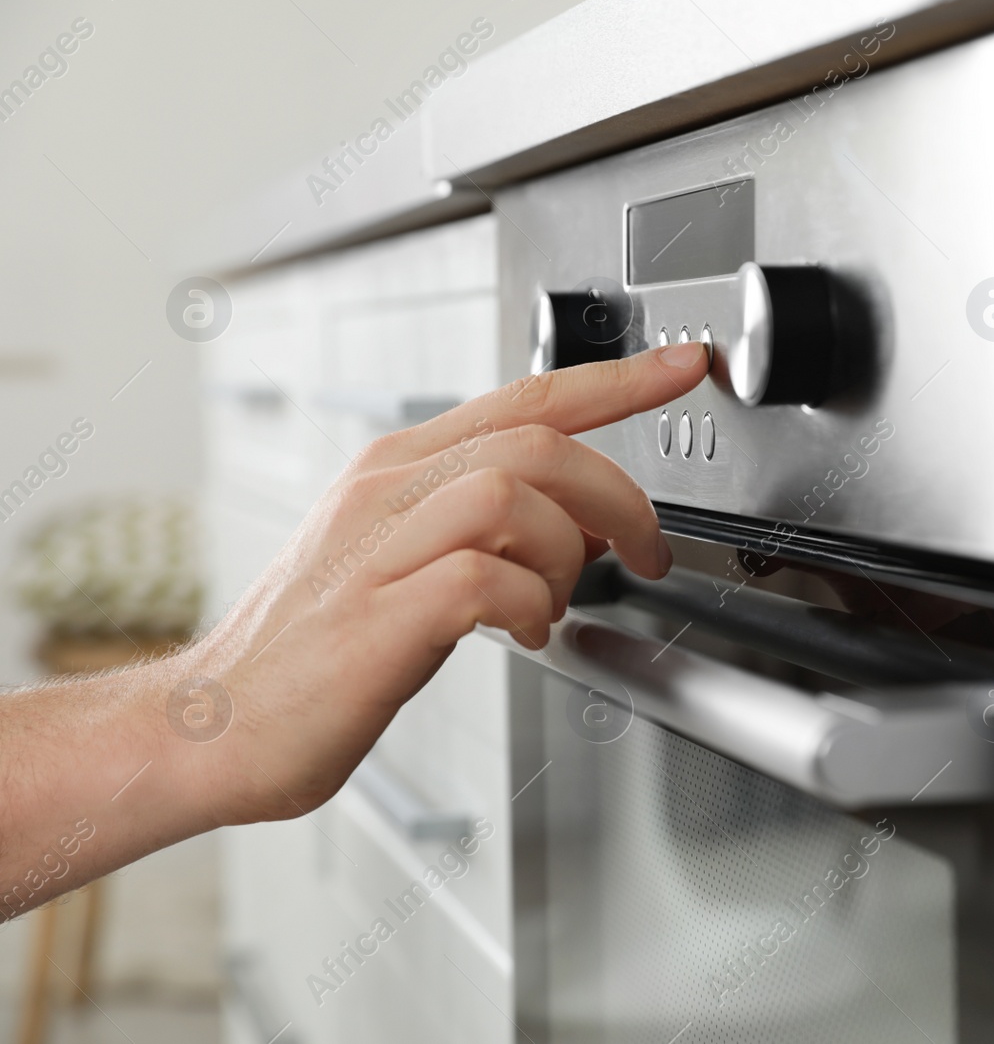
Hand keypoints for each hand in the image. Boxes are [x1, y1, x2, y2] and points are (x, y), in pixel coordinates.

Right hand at [179, 341, 708, 825]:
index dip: (617, 378)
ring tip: (551, 606)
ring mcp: (375, 549)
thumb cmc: (316, 650)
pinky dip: (529, 608)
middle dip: (618, 494)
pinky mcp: (376, 616)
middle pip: (537, 440)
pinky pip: (484, 579)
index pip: (527, 397)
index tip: (683, 366)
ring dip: (566, 555)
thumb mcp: (406, 559)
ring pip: (513, 495)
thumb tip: (587, 523)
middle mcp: (385, 489)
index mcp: (398, 467)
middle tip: (645, 552)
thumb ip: (487, 528)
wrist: (212, 725)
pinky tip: (520, 634)